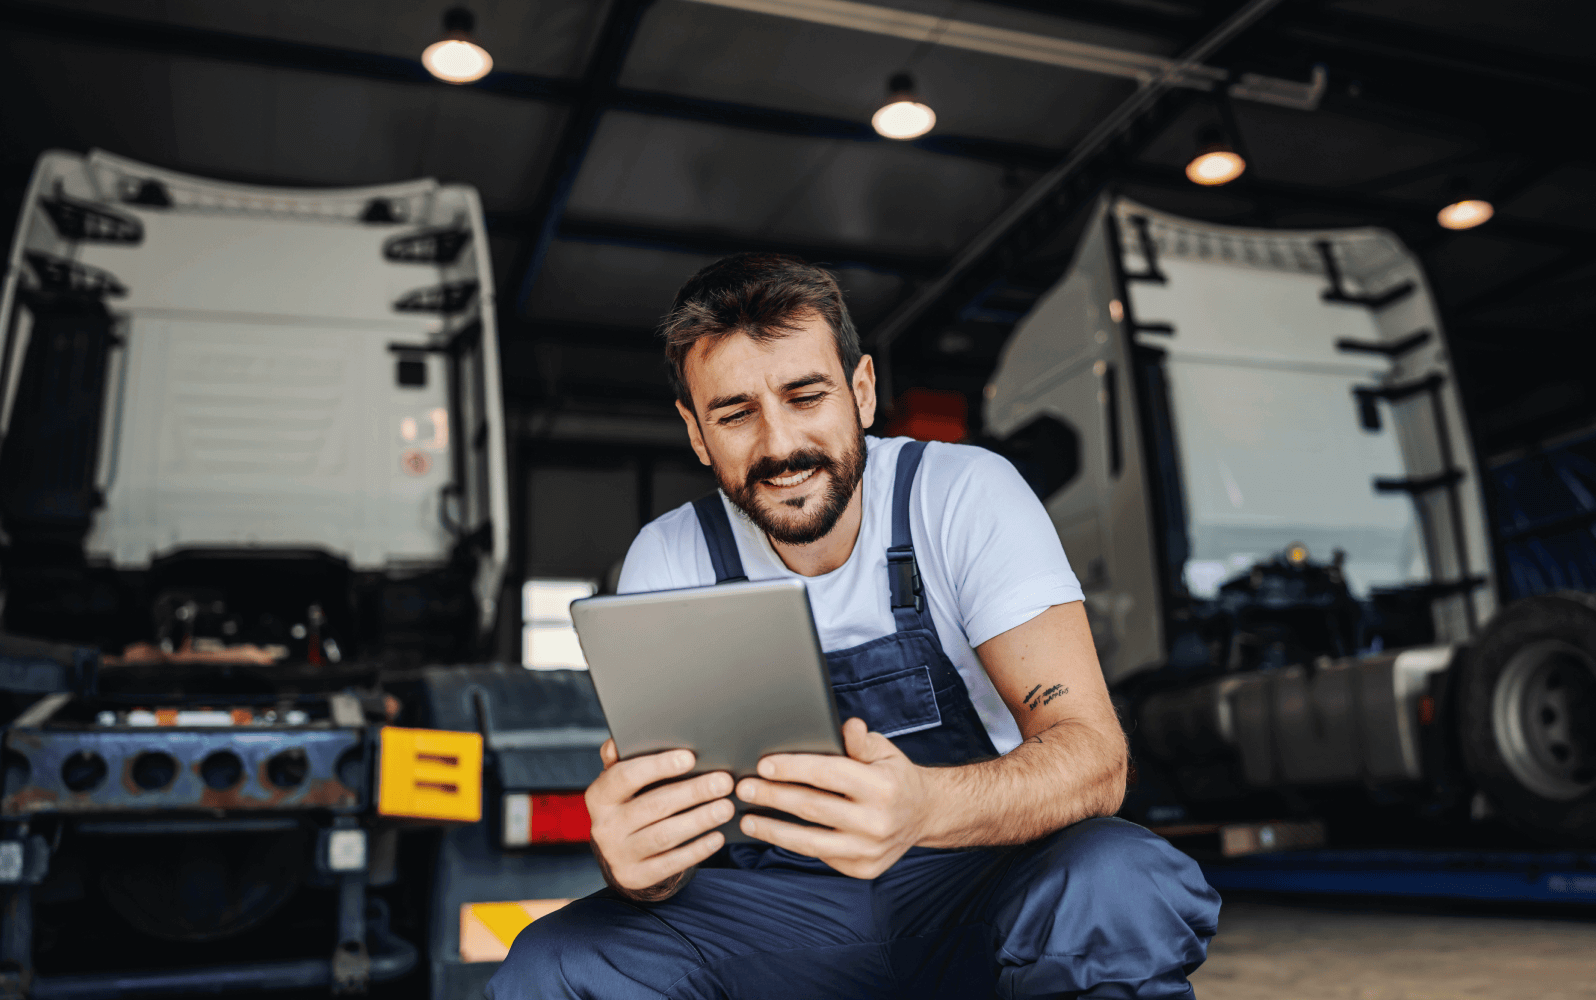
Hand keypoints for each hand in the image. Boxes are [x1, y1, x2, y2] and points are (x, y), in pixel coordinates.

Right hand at [586, 740, 732, 896]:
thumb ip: (622, 758)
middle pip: (653, 806)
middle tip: (724, 782)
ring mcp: (618, 854)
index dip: (657, 766)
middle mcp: (604, 826)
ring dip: (699, 820)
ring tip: (726, 807)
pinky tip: (717, 836)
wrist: (620, 850)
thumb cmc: (630, 801)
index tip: (690, 757)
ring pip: (664, 835)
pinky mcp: (635, 876)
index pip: (625, 776)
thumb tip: (618, 743)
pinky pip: (670, 863)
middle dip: (692, 792)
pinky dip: (697, 849)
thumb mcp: (622, 780)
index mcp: (599, 796)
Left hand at [734, 718, 934, 878]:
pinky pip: (820, 854)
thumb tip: (847, 725)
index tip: (763, 764)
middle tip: (743, 788)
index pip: (828, 775)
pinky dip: (792, 844)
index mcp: (883, 787)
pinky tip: (772, 832)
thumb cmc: (895, 776)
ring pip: (810, 841)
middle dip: (773, 796)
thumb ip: (861, 741)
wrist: (923, 814)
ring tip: (747, 818)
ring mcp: (869, 850)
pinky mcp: (862, 868)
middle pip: (813, 808)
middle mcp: (877, 822)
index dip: (793, 769)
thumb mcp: (884, 751)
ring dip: (773, 830)